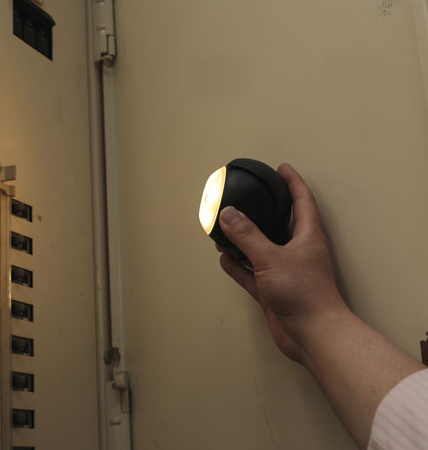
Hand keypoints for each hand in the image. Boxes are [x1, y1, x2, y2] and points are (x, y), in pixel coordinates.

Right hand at [217, 163, 346, 361]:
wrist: (312, 335)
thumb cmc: (304, 294)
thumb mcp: (272, 258)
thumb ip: (247, 236)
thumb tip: (229, 214)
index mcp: (307, 237)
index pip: (302, 201)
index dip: (292, 182)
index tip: (281, 168)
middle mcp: (297, 252)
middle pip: (280, 224)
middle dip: (265, 210)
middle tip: (249, 197)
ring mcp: (285, 272)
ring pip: (262, 249)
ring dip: (244, 239)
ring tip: (226, 228)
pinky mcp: (273, 291)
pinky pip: (252, 273)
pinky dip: (238, 266)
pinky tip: (225, 259)